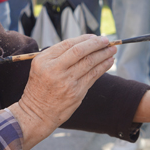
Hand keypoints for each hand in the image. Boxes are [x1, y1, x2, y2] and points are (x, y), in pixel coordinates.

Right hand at [8, 35, 116, 149]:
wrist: (36, 113)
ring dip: (103, 54)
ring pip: (89, 63)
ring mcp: (66, 82)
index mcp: (44, 61)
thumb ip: (56, 55)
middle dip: (96, 44)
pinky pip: (93, 76)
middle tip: (107, 40)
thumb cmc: (39, 88)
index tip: (94, 37)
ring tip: (112, 50)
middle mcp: (54, 70)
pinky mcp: (76, 93)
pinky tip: (109, 62)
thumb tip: (83, 44)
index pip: (68, 44)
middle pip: (80, 51)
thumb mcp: (39, 67)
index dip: (84, 39)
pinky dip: (103, 67)